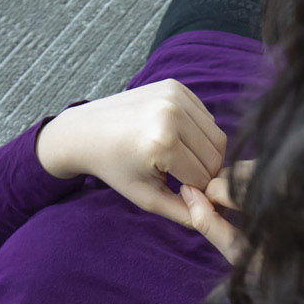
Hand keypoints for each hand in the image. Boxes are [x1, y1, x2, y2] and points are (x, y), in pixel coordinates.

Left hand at [36, 79, 228, 228]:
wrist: (86, 131)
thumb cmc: (115, 167)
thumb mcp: (146, 197)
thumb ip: (182, 213)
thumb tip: (214, 217)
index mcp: (163, 143)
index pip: (205, 176)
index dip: (196, 190)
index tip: (180, 191)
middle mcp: (171, 114)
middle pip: (216, 154)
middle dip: (205, 171)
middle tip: (183, 176)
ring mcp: (174, 95)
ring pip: (216, 135)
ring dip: (205, 153)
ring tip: (180, 160)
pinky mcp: (175, 85)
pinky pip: (205, 117)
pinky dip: (198, 132)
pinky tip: (176, 139)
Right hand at [180, 164, 303, 303]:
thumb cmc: (283, 276)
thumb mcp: (240, 254)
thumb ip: (210, 224)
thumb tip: (187, 194)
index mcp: (270, 204)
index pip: (225, 183)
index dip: (209, 194)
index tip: (204, 206)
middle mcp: (291, 187)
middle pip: (243, 170)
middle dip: (225, 184)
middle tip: (219, 206)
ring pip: (259, 167)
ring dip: (242, 182)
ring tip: (237, 206)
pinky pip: (279, 172)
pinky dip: (262, 183)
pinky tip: (260, 203)